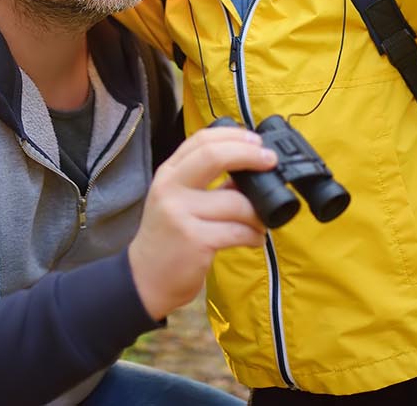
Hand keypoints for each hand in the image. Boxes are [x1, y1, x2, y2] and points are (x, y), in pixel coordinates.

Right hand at [126, 126, 277, 320]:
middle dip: (250, 155)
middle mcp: (170, 189)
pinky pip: (238, 231)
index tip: (257, 142)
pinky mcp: (195, 241)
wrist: (145, 279)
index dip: (234, 136)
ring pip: (236, 202)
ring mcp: (180, 214)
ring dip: (258, 213)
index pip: (201, 140)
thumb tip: (251, 171)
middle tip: (270, 161)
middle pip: (214, 156)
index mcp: (169, 174)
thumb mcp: (179, 202)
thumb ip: (209, 184)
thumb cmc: (168, 238)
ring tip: (261, 222)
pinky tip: (255, 239)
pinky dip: (254, 235)